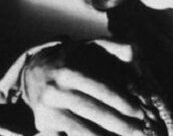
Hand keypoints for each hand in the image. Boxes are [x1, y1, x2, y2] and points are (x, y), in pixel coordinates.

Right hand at [23, 39, 146, 135]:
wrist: (33, 72)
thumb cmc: (69, 59)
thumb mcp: (87, 47)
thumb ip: (112, 47)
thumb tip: (134, 52)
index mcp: (68, 70)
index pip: (99, 88)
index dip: (120, 102)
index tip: (138, 113)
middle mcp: (56, 90)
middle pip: (92, 111)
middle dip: (119, 124)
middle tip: (139, 133)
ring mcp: (48, 110)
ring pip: (80, 130)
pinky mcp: (43, 124)